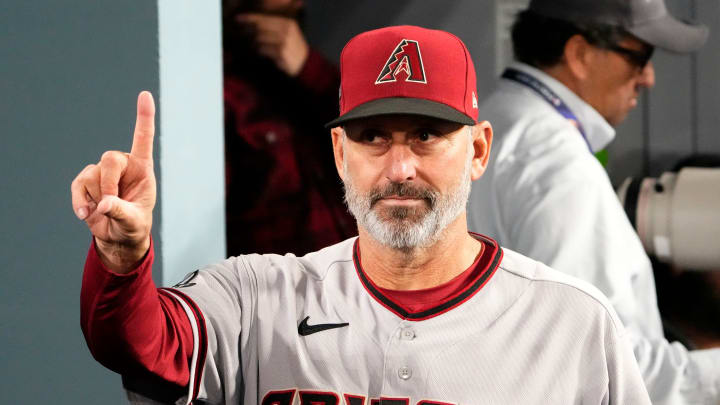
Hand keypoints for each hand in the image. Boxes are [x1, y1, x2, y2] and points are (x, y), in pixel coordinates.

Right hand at [71, 91, 156, 272]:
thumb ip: (121, 211)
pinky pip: (78, 185)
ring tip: (105, 211)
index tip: (145, 94)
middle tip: (110, 204)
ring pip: (92, 175)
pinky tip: (86, 214)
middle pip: (109, 159)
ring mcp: (103, 172)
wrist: (118, 236)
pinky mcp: (87, 181)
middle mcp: (123, 165)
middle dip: (108, 184)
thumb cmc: (134, 225)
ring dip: (96, 197)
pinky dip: (80, 201)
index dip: (144, 116)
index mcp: (143, 168)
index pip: (143, 138)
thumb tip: (102, 204)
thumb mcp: (133, 221)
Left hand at [238, 13, 309, 76]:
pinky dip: (261, 51)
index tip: (238, 19)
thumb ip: (274, 27)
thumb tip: (253, 24)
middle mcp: (285, 30)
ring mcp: (283, 42)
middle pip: (260, 27)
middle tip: (242, 33)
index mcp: (287, 23)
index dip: (249, 18)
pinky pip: (263, 50)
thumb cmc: (293, 48)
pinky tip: (263, 53)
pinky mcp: (280, 53)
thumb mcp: (289, 33)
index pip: (264, 18)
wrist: (305, 64)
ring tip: (256, 46)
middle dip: (250, 30)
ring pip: (260, 39)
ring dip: (255, 43)